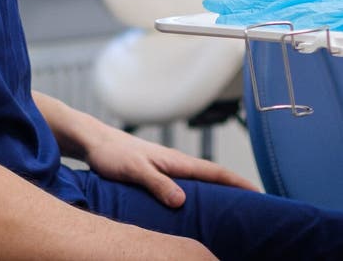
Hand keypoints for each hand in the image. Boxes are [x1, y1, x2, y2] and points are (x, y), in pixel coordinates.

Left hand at [84, 124, 258, 208]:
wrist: (94, 142)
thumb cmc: (113, 154)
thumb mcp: (134, 170)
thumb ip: (157, 183)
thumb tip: (182, 200)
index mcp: (176, 161)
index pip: (215, 172)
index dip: (239, 183)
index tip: (261, 194)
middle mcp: (175, 164)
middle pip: (213, 178)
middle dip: (236, 190)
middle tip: (257, 210)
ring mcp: (167, 168)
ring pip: (200, 182)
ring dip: (218, 193)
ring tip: (234, 213)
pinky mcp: (157, 174)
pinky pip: (186, 186)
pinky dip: (199, 195)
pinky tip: (197, 208)